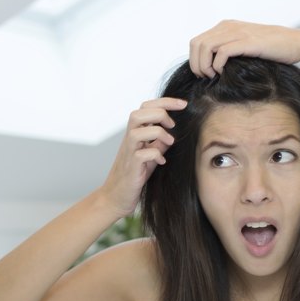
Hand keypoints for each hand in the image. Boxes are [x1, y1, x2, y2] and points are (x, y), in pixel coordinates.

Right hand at [99, 97, 186, 216]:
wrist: (116, 198)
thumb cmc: (134, 176)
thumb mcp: (150, 156)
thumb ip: (158, 143)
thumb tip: (172, 133)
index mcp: (135, 134)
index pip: (145, 108)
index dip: (165, 102)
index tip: (183, 104)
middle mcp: (129, 140)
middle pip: (138, 113)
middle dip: (160, 112)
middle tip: (173, 125)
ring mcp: (128, 153)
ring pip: (137, 130)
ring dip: (158, 133)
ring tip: (170, 142)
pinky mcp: (130, 168)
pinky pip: (141, 154)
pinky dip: (155, 155)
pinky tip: (161, 162)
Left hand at [189, 20, 299, 77]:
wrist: (294, 43)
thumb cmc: (270, 50)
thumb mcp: (244, 46)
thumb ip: (227, 50)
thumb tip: (209, 68)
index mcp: (225, 27)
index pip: (196, 42)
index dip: (194, 60)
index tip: (203, 74)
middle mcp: (228, 27)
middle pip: (197, 44)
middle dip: (196, 64)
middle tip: (206, 78)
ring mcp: (237, 32)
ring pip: (206, 47)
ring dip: (205, 65)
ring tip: (213, 76)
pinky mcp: (247, 41)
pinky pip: (222, 52)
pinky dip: (218, 65)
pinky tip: (223, 73)